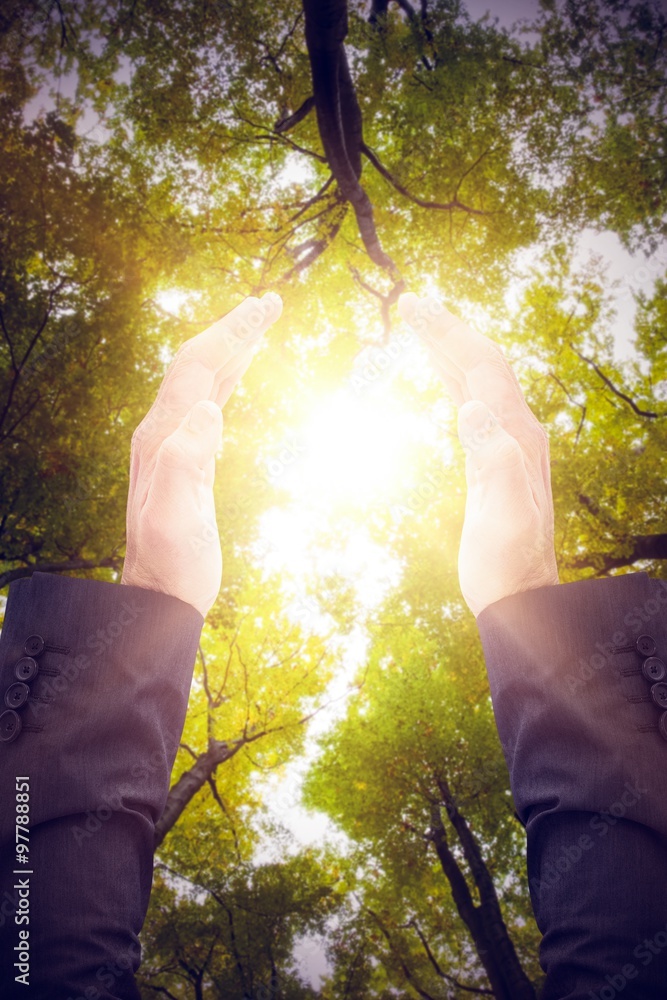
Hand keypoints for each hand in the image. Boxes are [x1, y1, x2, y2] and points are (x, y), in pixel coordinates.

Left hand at [122, 293, 282, 615]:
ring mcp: (172, 445)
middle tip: (272, 303)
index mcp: (163, 436)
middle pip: (196, 365)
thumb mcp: (176, 517)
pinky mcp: (186, 460)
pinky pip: (206, 405)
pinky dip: (227, 380)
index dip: (232, 335)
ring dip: (231, 349)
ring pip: (202, 382)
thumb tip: (207, 408)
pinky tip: (240, 376)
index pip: (197, 369)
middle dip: (234, 330)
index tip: (266, 308)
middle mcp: (163, 432)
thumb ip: (185, 461)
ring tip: (261, 326)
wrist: (160, 595)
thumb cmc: (173, 563)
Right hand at [398, 292, 557, 616]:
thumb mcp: (502, 515)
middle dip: (448, 331)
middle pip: (484, 364)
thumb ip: (494, 460)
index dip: (449, 335)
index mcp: (517, 434)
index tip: (414, 308)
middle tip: (411, 304)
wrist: (519, 594)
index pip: (484, 368)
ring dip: (450, 350)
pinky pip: (474, 404)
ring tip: (420, 326)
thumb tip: (473, 409)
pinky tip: (441, 376)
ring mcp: (508, 443)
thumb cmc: (506, 562)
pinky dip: (454, 380)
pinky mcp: (494, 459)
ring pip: (479, 381)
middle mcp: (518, 430)